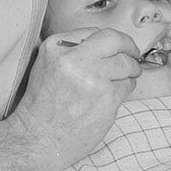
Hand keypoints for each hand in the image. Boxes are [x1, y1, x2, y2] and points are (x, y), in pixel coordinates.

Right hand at [0, 27, 141, 170]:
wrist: (36, 139)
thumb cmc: (41, 105)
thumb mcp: (46, 65)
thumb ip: (71, 49)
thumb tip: (104, 43)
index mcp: (56, 47)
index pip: (95, 32)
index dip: (111, 40)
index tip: (118, 46)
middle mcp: (74, 59)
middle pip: (115, 41)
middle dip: (129, 47)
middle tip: (133, 54)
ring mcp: (92, 79)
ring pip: (126, 65)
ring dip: (129, 71)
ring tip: (122, 79)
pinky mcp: (107, 99)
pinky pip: (127, 86)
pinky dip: (124, 90)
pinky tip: (111, 98)